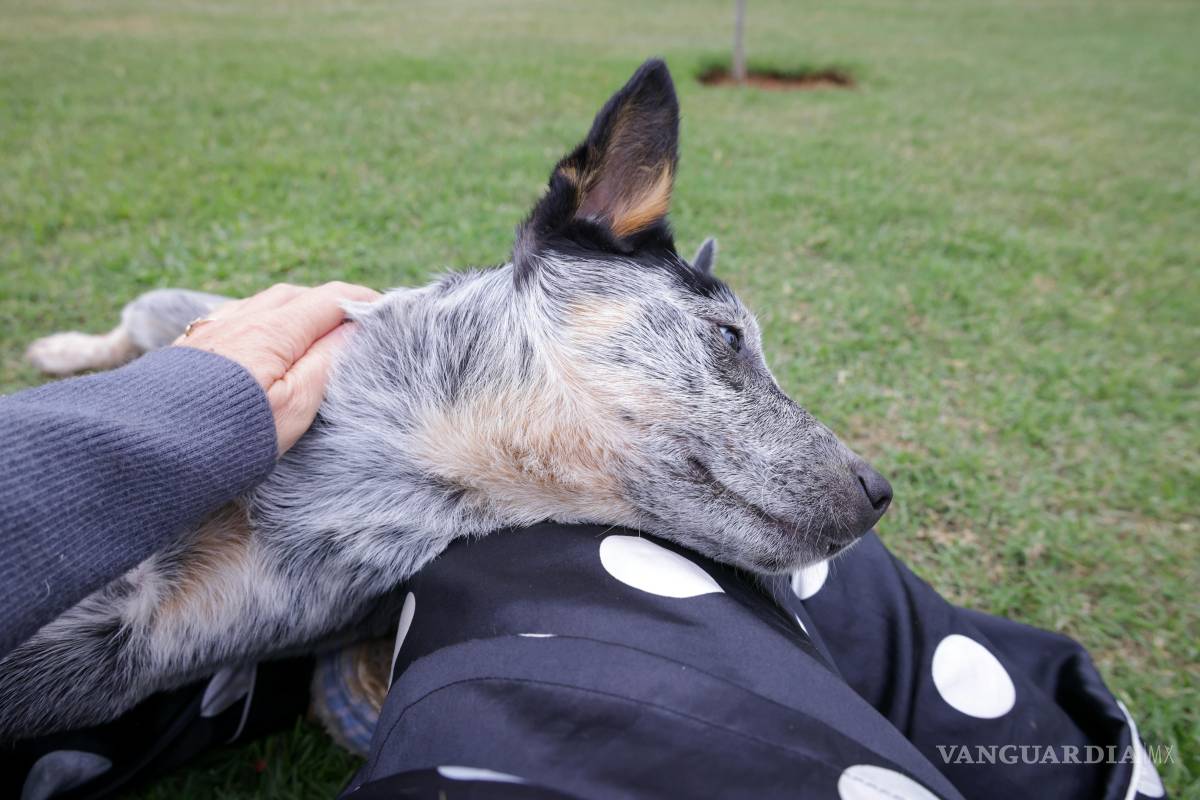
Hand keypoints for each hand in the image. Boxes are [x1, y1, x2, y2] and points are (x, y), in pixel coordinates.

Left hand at [175, 282, 379, 453]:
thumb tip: (353, 330)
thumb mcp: (294, 406)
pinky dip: (265, 321)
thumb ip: (327, 363)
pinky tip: (265, 343)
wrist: (147, 449)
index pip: (331, 299)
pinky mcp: (191, 346)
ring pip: (264, 303)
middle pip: (298, 295)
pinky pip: (237, 318)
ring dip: (297, 310)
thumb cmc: (228, 435)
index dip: (364, 302)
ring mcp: (213, 329)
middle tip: (356, 325)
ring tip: (315, 333)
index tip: (388, 314)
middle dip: (332, 303)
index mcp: (274, 330)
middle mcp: (242, 318)